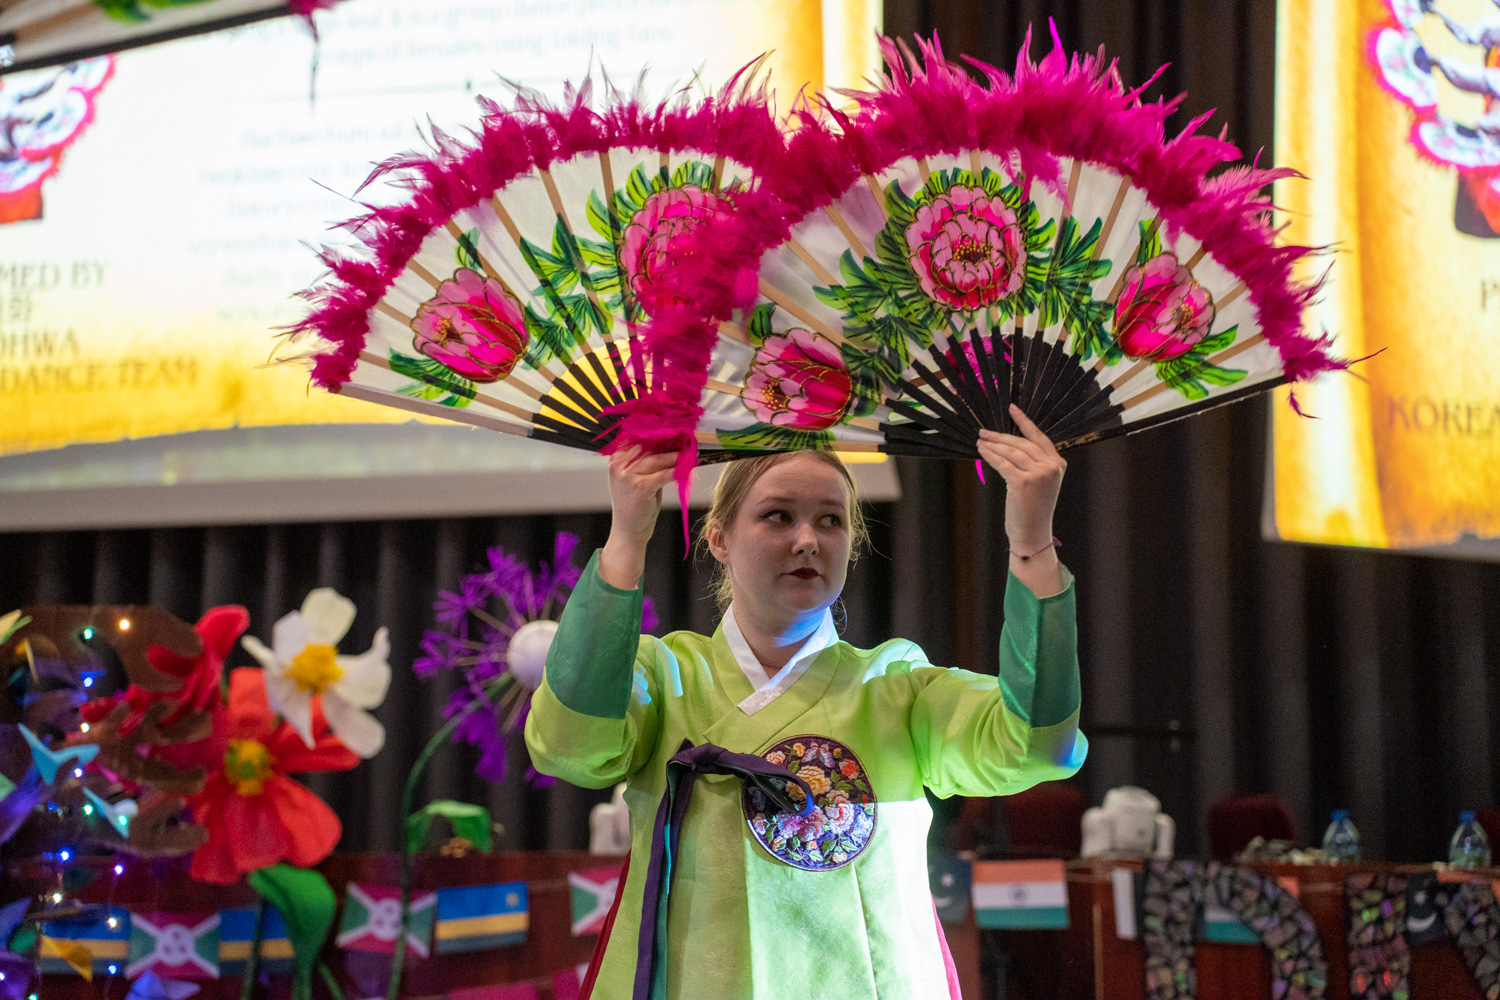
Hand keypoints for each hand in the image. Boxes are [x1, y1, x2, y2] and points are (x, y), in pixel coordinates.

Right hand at [599, 447, 680, 588]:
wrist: (628, 531)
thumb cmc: (635, 504)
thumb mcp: (637, 478)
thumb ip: (647, 462)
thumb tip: (670, 444)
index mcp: (616, 459)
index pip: (639, 439)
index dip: (659, 433)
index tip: (678, 429)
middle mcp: (619, 464)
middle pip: (649, 446)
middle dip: (671, 442)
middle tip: (690, 438)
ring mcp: (628, 475)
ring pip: (658, 458)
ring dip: (678, 455)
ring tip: (693, 452)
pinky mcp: (640, 487)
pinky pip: (664, 474)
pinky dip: (678, 470)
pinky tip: (688, 468)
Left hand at [978, 405, 1066, 596]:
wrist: (1033, 533)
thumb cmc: (1033, 510)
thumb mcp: (1040, 483)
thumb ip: (1032, 463)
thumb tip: (1006, 444)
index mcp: (1058, 464)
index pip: (1039, 437)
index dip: (1024, 421)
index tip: (1012, 409)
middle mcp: (1051, 467)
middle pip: (1021, 443)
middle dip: (1000, 435)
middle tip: (984, 431)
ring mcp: (1039, 474)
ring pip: (1011, 451)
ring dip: (993, 444)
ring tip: (980, 440)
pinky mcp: (1024, 482)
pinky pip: (1003, 463)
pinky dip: (990, 455)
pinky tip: (982, 451)